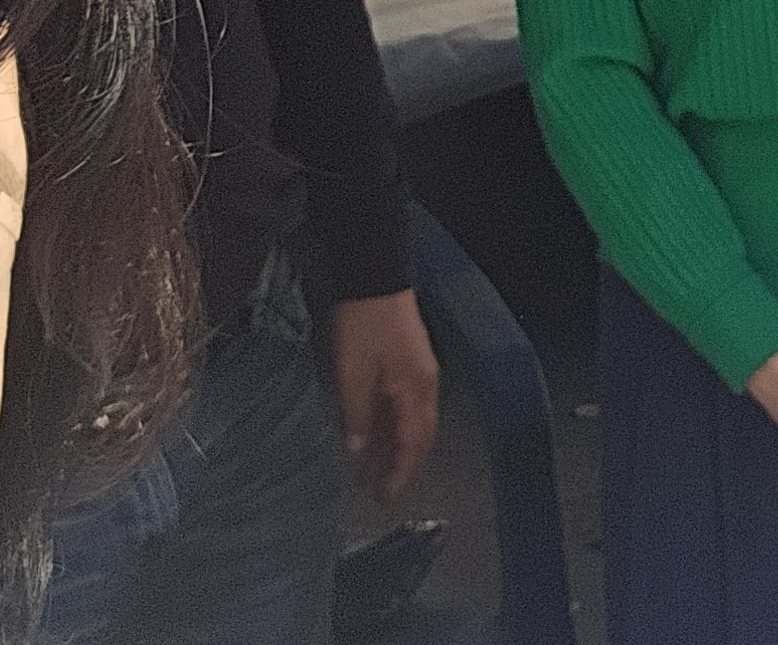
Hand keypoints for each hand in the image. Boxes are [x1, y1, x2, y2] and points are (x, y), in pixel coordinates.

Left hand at [328, 291, 441, 500]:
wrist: (375, 280)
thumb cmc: (366, 322)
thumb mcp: (354, 373)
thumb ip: (358, 415)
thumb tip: (358, 449)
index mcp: (416, 391)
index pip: (413, 445)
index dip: (401, 474)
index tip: (387, 497)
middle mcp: (424, 388)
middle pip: (417, 439)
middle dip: (400, 468)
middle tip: (381, 493)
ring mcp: (417, 377)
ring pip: (409, 425)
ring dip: (392, 449)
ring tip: (370, 473)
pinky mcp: (407, 367)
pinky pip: (402, 408)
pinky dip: (389, 428)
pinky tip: (372, 439)